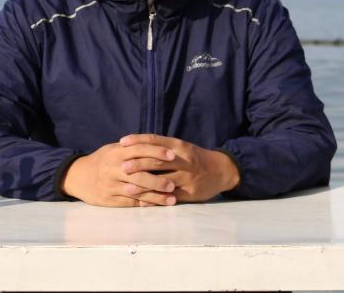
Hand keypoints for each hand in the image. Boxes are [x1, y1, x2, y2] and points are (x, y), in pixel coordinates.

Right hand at [61, 141, 178, 206]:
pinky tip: (157, 205)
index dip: (156, 151)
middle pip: (140, 173)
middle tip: (175, 182)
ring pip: (137, 191)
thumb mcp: (114, 149)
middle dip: (159, 179)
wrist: (78, 176)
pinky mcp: (109, 200)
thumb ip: (133, 147)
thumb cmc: (102, 160)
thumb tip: (159, 144)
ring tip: (172, 199)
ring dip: (156, 196)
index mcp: (116, 152)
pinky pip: (130, 202)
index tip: (172, 155)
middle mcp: (113, 168)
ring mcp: (111, 185)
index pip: (139, 149)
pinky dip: (145, 204)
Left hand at [120, 134, 239, 202]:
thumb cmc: (196, 158)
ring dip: (143, 185)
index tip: (122, 142)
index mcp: (179, 146)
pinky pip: (169, 197)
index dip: (138, 140)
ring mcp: (187, 177)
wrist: (221, 170)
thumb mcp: (182, 148)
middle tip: (122, 167)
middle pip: (157, 161)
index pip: (155, 140)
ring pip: (162, 181)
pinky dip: (155, 200)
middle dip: (138, 164)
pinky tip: (142, 202)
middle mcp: (183, 160)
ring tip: (127, 188)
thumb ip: (162, 148)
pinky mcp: (190, 193)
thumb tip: (135, 147)